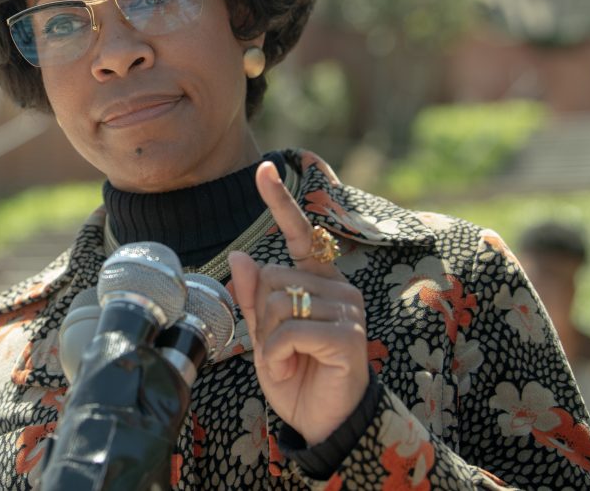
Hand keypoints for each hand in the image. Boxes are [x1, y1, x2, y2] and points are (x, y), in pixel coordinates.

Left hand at [229, 161, 368, 445]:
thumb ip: (254, 297)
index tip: (264, 169)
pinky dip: (277, 356)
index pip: (299, 233)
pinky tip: (292, 369)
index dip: (279, 202)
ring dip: (269, 343)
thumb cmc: (296, 374)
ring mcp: (346, 308)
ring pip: (276, 304)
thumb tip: (242, 256)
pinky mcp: (347, 334)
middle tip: (278, 349)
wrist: (322, 421)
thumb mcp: (264, 335)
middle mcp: (336, 287)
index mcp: (317, 280)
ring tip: (289, 362)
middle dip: (260, 319)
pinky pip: (288, 331)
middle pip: (270, 279)